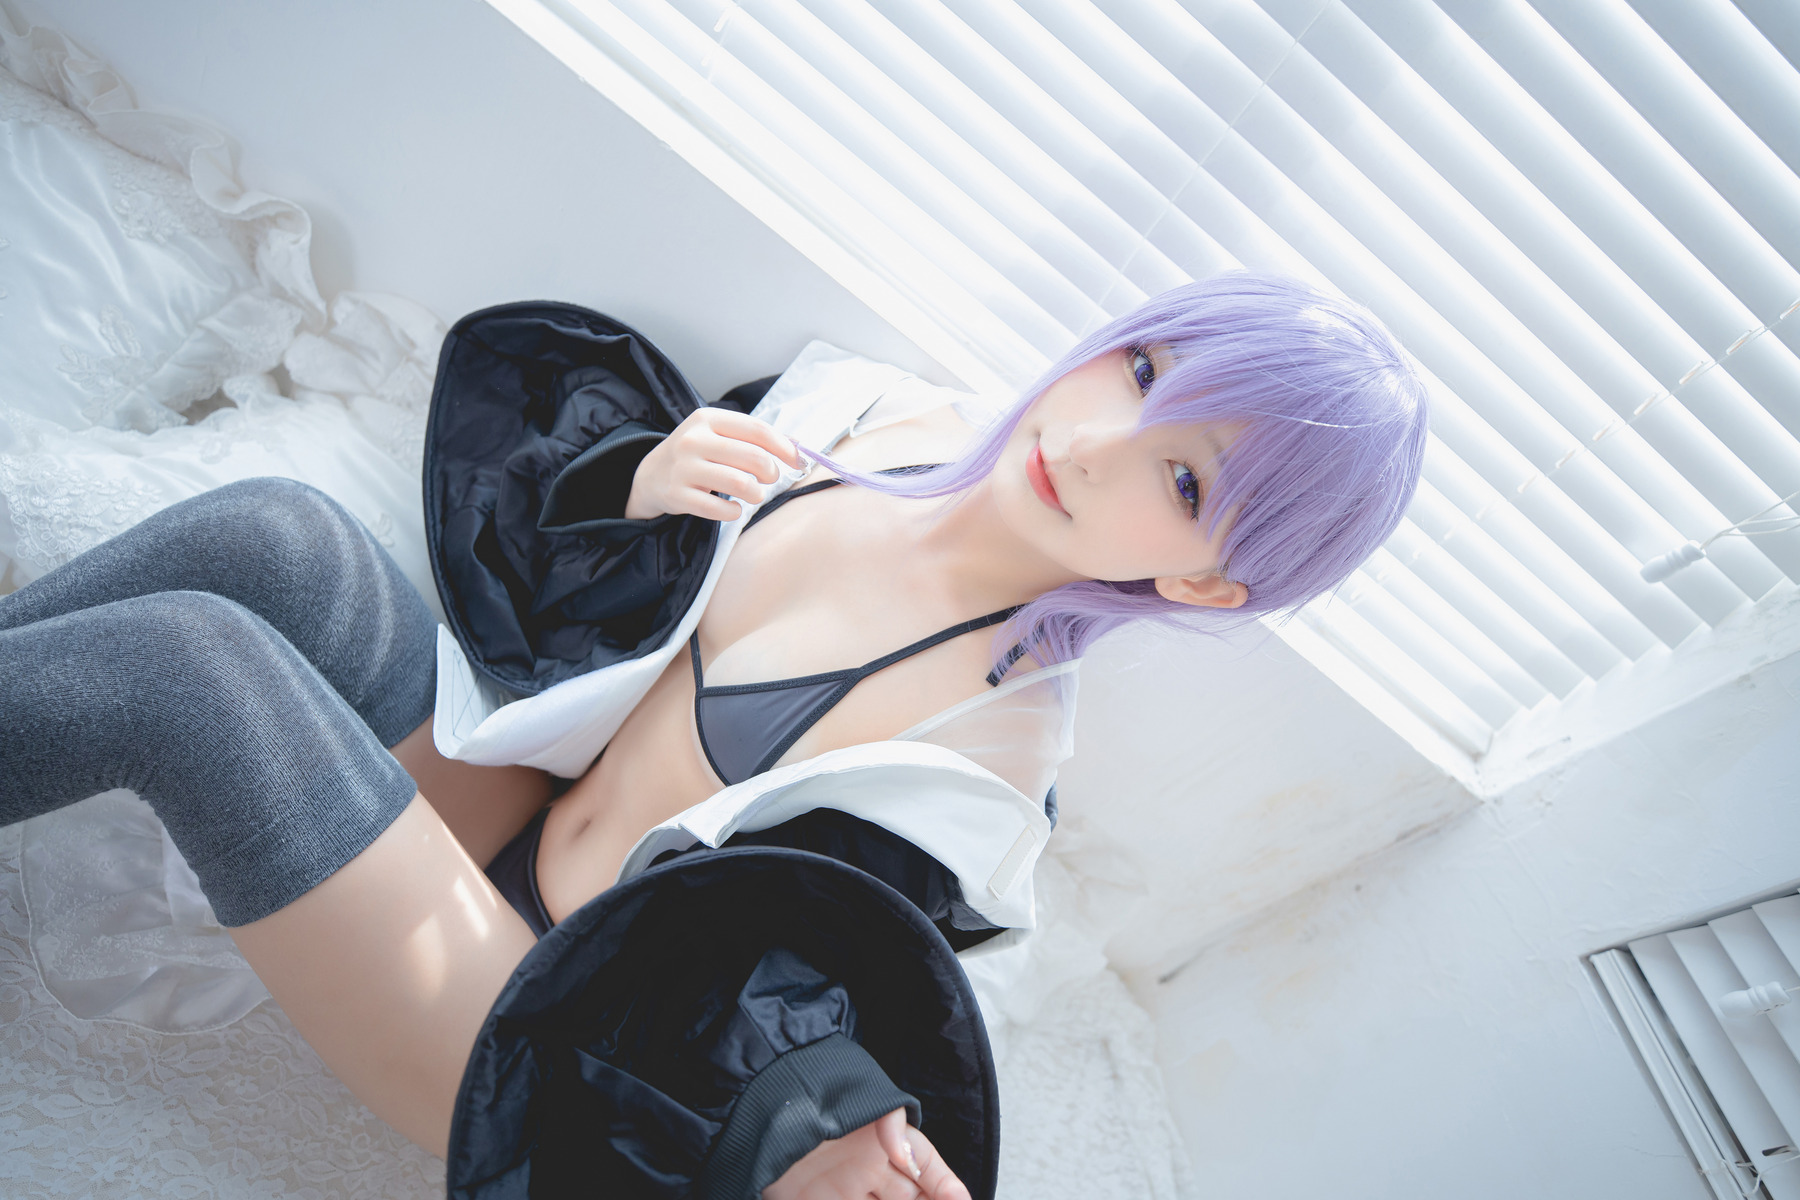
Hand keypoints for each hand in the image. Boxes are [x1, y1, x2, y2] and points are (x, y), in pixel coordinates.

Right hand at [624, 407, 802, 520]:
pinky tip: (734, 509)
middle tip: (769, 479)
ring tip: (754, 494)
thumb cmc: (697, 453)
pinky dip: (734, 513)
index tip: (797, 461)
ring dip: (756, 494)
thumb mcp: (720, 434)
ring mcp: (683, 468)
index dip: (784, 448)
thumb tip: (800, 447)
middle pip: (753, 457)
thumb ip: (756, 438)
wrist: (651, 474)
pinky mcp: (677, 495)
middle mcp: (693, 440)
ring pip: (739, 483)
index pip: (757, 430)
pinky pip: (719, 510)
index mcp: (708, 419)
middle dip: (771, 473)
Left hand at [762, 1107, 970, 1199]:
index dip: (947, 1186)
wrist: (759, 1105)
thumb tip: (907, 1157)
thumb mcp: (862, 1099)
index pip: (928, 1168)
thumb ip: (892, 1124)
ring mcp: (846, 1191)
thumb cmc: (816, 1093)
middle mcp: (871, 1170)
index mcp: (886, 1142)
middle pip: (911, 1199)